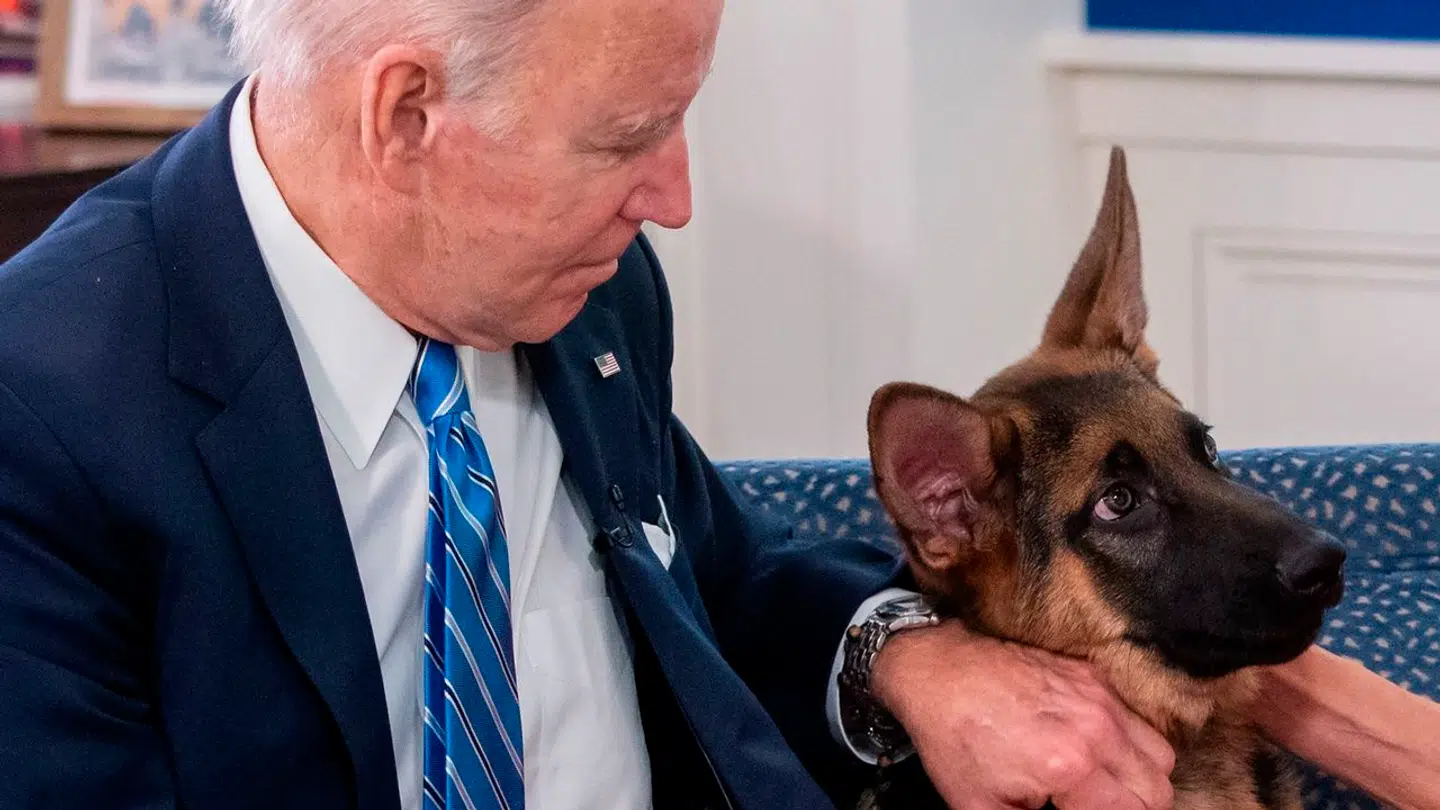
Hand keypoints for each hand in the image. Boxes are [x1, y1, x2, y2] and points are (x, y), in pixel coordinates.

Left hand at [870, 620, 1175, 809]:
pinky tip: (1097, 752)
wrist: (938, 668)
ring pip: (1159, 753)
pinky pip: (1138, 718)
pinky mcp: (1094, 676)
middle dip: (1130, 807)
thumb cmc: (954, 737)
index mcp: (1070, 765)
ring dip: (1139, 777)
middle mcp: (1097, 727)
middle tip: (1094, 808)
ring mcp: (1100, 696)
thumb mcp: (981, 806)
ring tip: (1101, 786)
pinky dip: (1130, 742)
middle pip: (1156, 788)